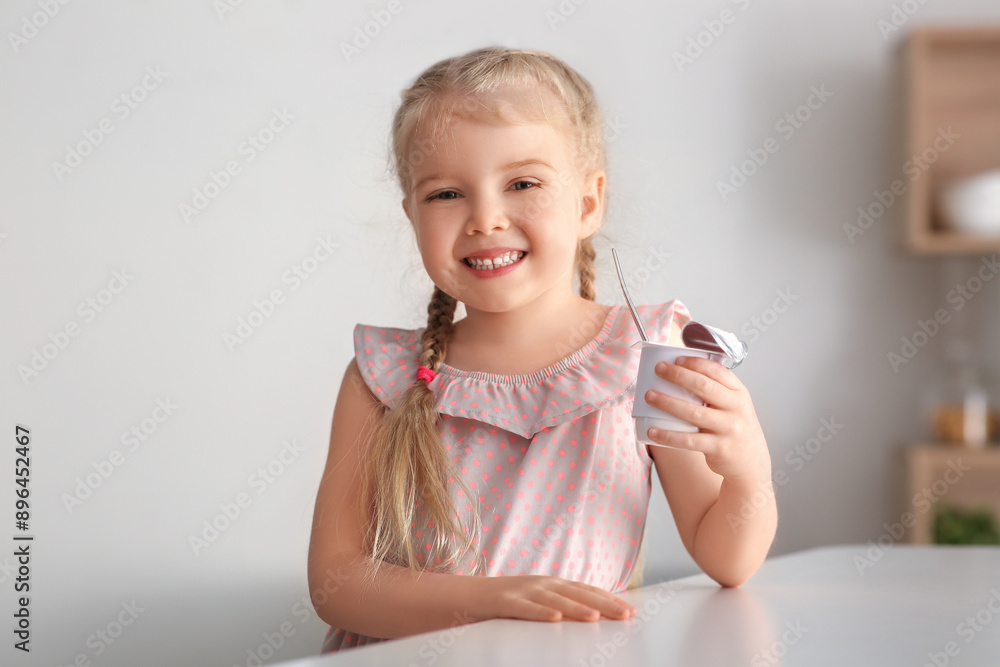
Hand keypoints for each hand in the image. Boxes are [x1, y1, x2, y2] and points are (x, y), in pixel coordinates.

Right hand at [476, 575, 636, 622]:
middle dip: (602, 603)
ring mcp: (521, 591)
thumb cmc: (503, 604)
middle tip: (625, 615)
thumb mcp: (534, 604)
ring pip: (553, 598)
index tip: (630, 611)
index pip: (585, 590)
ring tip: (596, 617)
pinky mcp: (501, 601)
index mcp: (549, 585)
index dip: (608, 599)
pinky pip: (523, 608)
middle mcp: (539, 584)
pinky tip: (554, 618)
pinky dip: (539, 612)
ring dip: (576, 607)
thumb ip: (557, 607)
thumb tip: (586, 619)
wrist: (461, 596)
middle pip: (576, 592)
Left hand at [642, 356, 769, 481]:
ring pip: (693, 412)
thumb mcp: (734, 407)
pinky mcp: (719, 448)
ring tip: (649, 396)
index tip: (676, 359)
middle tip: (659, 369)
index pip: (718, 371)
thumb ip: (716, 393)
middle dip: (678, 375)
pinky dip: (668, 436)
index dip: (696, 363)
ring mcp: (729, 429)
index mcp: (739, 393)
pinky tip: (653, 431)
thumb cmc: (734, 429)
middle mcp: (736, 408)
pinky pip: (688, 440)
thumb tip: (678, 375)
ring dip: (668, 402)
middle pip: (704, 387)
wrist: (751, 464)